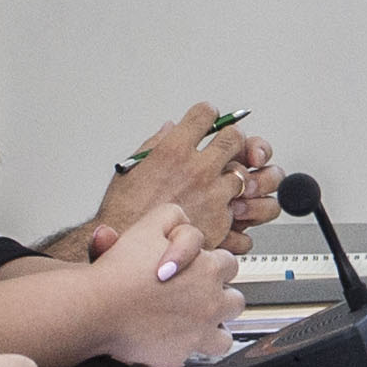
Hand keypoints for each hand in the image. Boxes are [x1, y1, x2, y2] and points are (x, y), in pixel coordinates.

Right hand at [76, 203, 240, 364]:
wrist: (96, 306)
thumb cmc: (119, 270)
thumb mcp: (149, 225)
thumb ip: (173, 218)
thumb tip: (187, 221)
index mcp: (210, 269)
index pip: (229, 265)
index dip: (213, 266)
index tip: (200, 271)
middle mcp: (211, 302)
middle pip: (235, 301)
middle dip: (220, 299)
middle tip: (199, 299)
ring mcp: (199, 332)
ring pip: (224, 337)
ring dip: (213, 330)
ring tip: (195, 326)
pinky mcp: (180, 355)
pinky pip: (195, 357)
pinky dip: (188, 350)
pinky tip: (174, 341)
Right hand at [94, 109, 274, 257]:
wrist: (129, 252)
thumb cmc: (124, 212)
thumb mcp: (131, 169)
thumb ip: (156, 144)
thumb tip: (171, 128)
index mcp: (172, 151)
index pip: (204, 114)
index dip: (207, 114)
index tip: (208, 118)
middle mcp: (196, 169)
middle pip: (234, 137)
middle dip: (232, 138)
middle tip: (226, 145)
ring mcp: (212, 195)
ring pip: (242, 171)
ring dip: (233, 174)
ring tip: (219, 183)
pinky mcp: (221, 221)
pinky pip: (236, 204)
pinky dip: (227, 206)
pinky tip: (212, 210)